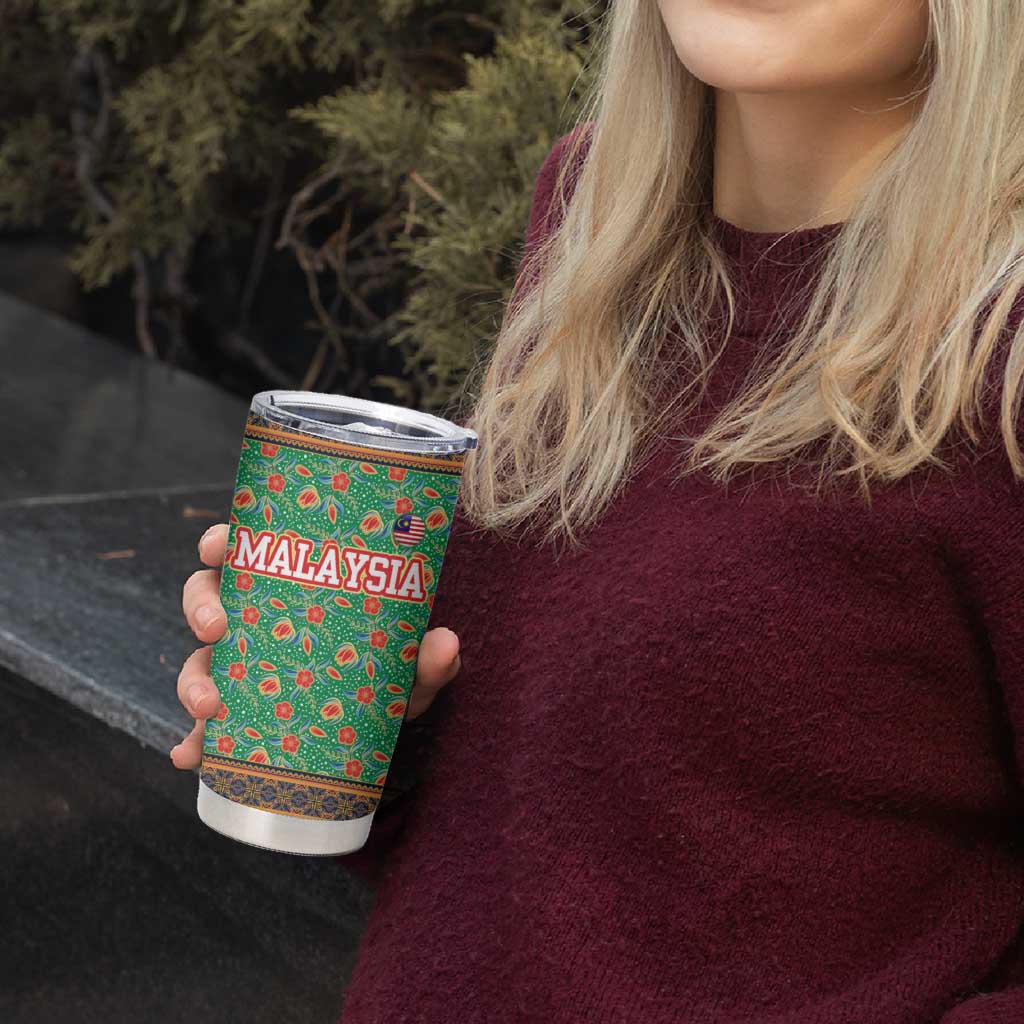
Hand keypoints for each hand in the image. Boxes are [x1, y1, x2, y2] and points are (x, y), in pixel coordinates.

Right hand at [169, 523, 461, 767]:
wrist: (382, 723)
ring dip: (192, 681)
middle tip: (217, 628)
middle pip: (207, 599)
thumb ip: (426, 657)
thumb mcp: (408, 664)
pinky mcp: (236, 718)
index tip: (218, 546)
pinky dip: (192, 743)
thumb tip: (446, 644)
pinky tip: (190, 757)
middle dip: (201, 609)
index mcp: (287, 588)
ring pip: (198, 661)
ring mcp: (240, 669)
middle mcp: (255, 621)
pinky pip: (203, 728)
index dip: (220, 543)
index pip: (244, 551)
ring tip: (208, 707)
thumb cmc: (387, 672)